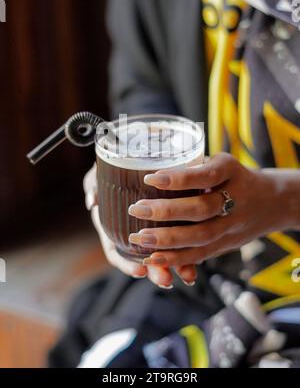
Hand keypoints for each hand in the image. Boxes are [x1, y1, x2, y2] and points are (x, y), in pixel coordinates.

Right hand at [83, 164, 196, 287]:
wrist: (134, 156)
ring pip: (165, 252)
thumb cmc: (112, 169)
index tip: (140, 270)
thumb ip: (93, 185)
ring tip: (187, 275)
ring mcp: (152, 229)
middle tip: (166, 280)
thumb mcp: (99, 175)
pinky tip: (197, 261)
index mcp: (112, 225)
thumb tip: (93, 201)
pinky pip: (181, 239)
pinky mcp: (173, 219)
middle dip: (156, 271)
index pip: (116, 252)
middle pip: (143, 258)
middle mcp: (132, 232)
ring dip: (176, 265)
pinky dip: (189, 251)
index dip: (127, 264)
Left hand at [128, 153, 299, 266]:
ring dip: (167, 240)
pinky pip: (201, 254)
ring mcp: (232, 225)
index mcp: (231, 171)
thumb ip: (193, 167)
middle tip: (136, 209)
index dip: (178, 179)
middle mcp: (235, 198)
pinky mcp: (226, 244)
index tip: (149, 178)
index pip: (205, 175)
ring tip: (139, 237)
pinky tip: (152, 257)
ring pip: (201, 236)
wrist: (270, 201)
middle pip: (202, 209)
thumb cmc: (232, 176)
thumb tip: (147, 167)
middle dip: (166, 212)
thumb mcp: (219, 162)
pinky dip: (176, 258)